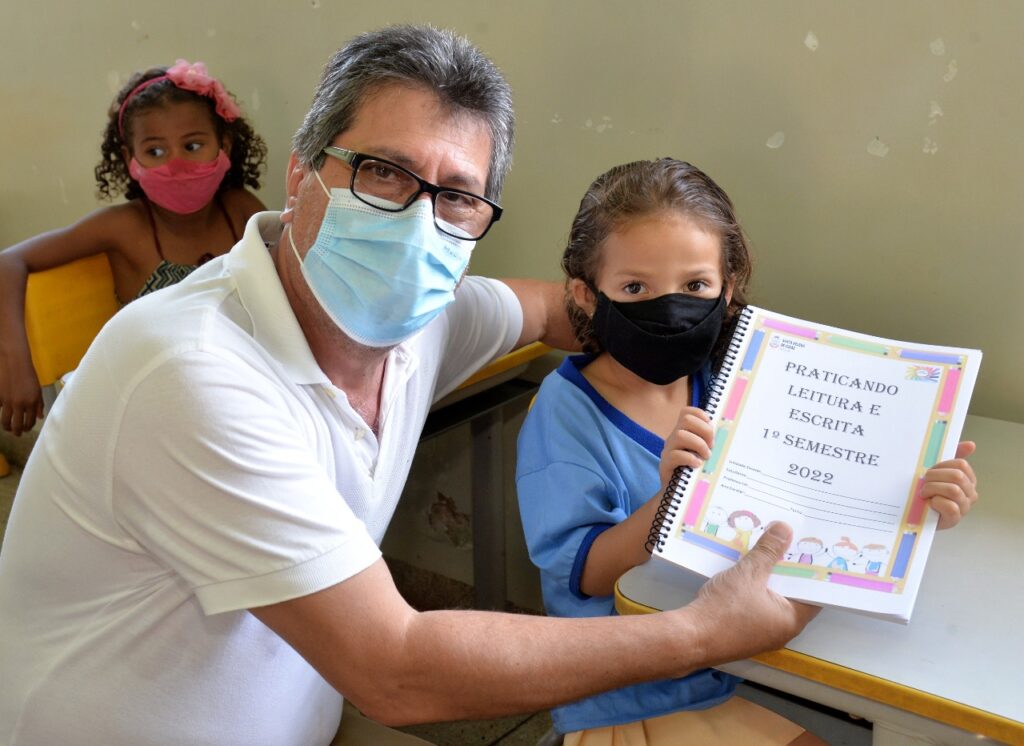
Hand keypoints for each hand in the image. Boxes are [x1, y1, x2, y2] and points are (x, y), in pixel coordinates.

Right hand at [0, 353, 43, 435]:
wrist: (15, 362)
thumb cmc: (29, 375)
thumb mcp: (38, 389)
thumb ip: (39, 404)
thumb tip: (39, 417)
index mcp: (32, 402)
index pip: (30, 421)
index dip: (28, 427)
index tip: (26, 429)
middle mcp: (20, 404)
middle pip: (17, 425)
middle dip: (17, 432)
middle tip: (17, 434)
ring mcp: (8, 401)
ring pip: (5, 421)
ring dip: (7, 427)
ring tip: (8, 428)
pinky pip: (0, 408)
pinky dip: (2, 411)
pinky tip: (4, 412)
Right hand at [659, 407, 713, 488]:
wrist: (677, 495)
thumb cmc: (694, 473)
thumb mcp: (702, 455)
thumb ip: (709, 444)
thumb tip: (729, 436)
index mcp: (683, 432)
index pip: (688, 412)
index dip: (701, 416)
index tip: (712, 429)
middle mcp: (674, 438)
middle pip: (686, 419)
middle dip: (704, 430)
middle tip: (712, 446)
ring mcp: (668, 450)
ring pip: (680, 434)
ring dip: (698, 444)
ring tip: (706, 457)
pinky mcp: (665, 464)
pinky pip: (675, 454)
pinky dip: (690, 458)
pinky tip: (698, 465)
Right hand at [685, 522, 819, 663]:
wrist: (691, 638)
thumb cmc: (724, 611)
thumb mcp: (748, 574)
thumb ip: (768, 551)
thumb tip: (785, 530)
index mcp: (792, 619)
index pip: (814, 592)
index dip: (811, 569)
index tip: (809, 548)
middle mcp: (782, 630)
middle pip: (791, 595)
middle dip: (786, 569)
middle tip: (786, 543)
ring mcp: (762, 634)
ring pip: (771, 600)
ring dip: (767, 579)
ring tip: (764, 552)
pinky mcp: (743, 633)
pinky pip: (755, 607)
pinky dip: (753, 590)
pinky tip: (743, 573)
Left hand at [922, 441, 977, 529]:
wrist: (914, 514)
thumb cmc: (928, 491)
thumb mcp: (937, 471)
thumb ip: (953, 455)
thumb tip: (971, 444)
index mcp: (968, 480)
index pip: (960, 464)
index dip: (941, 466)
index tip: (930, 472)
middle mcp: (970, 494)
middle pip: (957, 476)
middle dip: (934, 477)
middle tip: (924, 483)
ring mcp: (964, 507)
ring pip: (953, 490)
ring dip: (933, 489)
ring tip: (925, 494)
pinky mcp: (955, 519)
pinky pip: (950, 506)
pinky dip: (937, 503)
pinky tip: (931, 504)